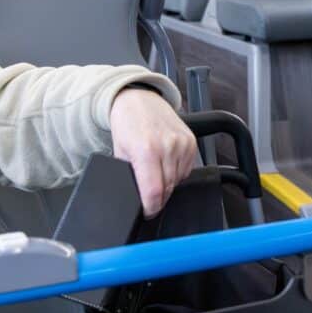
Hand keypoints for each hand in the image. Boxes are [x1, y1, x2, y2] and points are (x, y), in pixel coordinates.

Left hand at [109, 87, 196, 217]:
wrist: (139, 100)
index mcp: (146, 151)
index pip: (154, 192)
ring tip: (156, 173)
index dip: (151, 208)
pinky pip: (187, 169)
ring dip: (169, 184)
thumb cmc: (127, 125)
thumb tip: (138, 196)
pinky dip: (178, 172)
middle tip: (149, 195)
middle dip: (158, 196)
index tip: (148, 212)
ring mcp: (182, 144)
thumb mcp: (119, 152)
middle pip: (168, 188)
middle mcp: (167, 146)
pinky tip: (166, 164)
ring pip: (179, 180)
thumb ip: (131, 174)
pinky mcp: (191, 142)